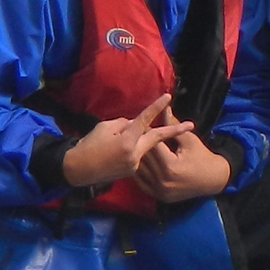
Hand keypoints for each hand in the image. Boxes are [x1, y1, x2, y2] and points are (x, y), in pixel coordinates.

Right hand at [61, 97, 194, 190]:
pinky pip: (136, 156)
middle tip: (191, 125)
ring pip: (144, 146)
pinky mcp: (132, 172)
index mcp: (127, 140)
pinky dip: (131, 150)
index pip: (145, 119)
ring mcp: (135, 164)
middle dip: (174, 131)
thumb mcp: (105, 127)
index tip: (168, 97)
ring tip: (120, 140)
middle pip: (157, 138)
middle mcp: (135, 153)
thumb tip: (135, 124)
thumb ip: (124, 124)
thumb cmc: (89, 144)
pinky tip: (116, 153)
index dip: (157, 107)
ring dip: (141, 140)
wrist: (78, 170)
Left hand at [131, 130, 233, 204]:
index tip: (141, 124)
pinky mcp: (159, 197)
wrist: (213, 180)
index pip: (152, 145)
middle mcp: (163, 181)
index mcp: (170, 166)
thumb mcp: (189, 139)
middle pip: (144, 158)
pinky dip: (138, 173)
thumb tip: (164, 108)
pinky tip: (136, 162)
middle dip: (139, 144)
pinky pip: (141, 184)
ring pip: (139, 171)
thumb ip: (173, 125)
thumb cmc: (202, 156)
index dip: (146, 133)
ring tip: (133, 146)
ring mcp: (160, 191)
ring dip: (135, 158)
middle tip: (134, 133)